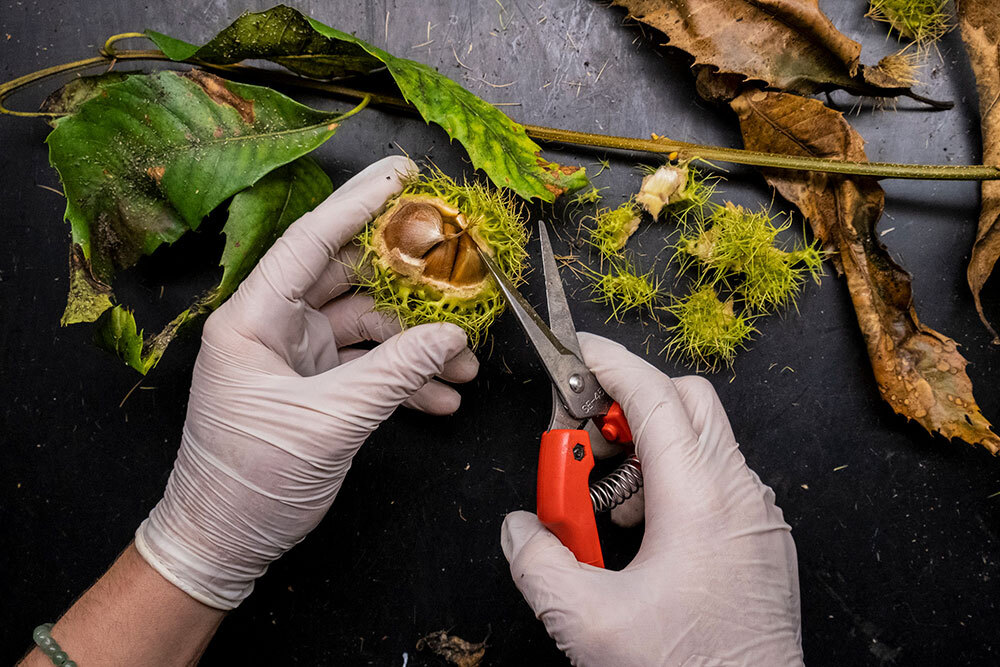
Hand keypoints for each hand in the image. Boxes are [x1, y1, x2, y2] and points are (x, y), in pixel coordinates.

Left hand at [135, 156, 478, 609]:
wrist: (224, 543)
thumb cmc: (250, 482)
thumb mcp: (331, 422)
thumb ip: (395, 373)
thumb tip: (451, 337)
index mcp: (253, 320)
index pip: (310, 242)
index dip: (358, 204)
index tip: (401, 174)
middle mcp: (273, 327)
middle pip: (349, 281)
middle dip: (408, 287)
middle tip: (458, 271)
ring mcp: (295, 357)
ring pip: (367, 329)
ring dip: (416, 346)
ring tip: (462, 366)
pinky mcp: (314, 388)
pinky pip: (367, 367)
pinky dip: (403, 380)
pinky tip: (440, 398)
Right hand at [501, 333, 801, 665]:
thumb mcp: (586, 621)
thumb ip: (537, 561)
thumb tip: (521, 528)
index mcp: (702, 498)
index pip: (654, 395)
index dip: (608, 363)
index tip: (576, 352)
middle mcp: (739, 495)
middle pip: (687, 403)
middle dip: (631, 405)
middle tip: (589, 440)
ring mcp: (757, 517)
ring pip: (703, 444)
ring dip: (649, 454)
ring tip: (612, 507)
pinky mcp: (762, 541)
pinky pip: (716, 482)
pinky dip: (674, 486)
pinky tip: (646, 537)